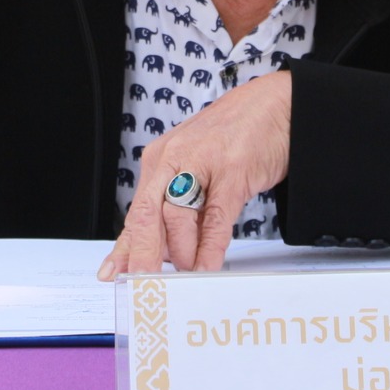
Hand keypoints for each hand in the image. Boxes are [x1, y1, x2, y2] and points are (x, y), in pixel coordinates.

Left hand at [99, 70, 290, 279]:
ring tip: (188, 274)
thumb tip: (162, 249)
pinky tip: (207, 265)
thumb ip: (178, 203)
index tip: (113, 274)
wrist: (276, 105)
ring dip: (181, 254)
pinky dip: (210, 247)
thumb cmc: (235, 137)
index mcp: (160, 160)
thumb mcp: (196, 166)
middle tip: (141, 284)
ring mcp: (203, 163)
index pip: (136, 212)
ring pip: (177, 218)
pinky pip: (215, 217)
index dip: (125, 248)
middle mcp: (174, 159)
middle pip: (148, 216)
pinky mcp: (233, 171)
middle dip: (143, 255)